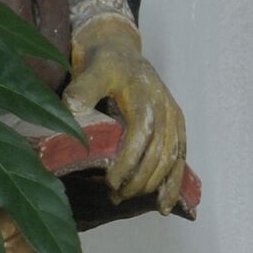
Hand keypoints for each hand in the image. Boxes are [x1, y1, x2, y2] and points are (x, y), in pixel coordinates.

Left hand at [63, 17, 187, 201]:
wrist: (119, 48)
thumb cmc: (103, 61)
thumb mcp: (91, 69)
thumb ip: (83, 89)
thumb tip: (71, 109)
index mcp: (146, 97)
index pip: (142, 136)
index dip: (129, 162)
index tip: (111, 181)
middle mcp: (165, 108)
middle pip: (159, 153)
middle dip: (139, 180)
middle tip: (116, 196)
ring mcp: (174, 117)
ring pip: (173, 158)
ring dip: (155, 185)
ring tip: (132, 200)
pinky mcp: (177, 124)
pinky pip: (181, 157)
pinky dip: (174, 182)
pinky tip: (164, 204)